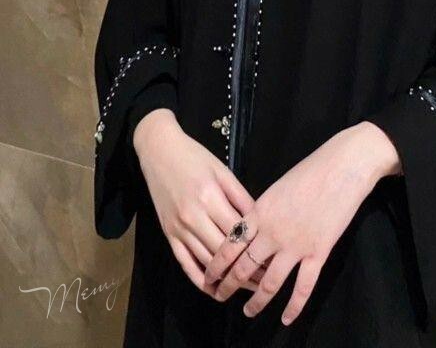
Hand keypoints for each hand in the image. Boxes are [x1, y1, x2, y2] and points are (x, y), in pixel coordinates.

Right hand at [133, 110, 265, 296]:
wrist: (159, 151)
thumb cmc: (195, 157)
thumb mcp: (222, 171)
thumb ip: (241, 197)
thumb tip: (260, 221)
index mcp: (211, 197)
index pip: (238, 232)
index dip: (256, 249)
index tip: (273, 261)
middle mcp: (194, 216)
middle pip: (224, 252)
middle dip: (246, 269)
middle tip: (265, 281)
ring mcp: (178, 228)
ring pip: (206, 262)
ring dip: (226, 278)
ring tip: (246, 288)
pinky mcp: (168, 235)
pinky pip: (185, 263)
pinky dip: (199, 279)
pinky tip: (213, 289)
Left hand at [202, 123, 398, 325]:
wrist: (341, 166)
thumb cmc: (311, 170)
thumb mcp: (277, 187)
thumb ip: (263, 211)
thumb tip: (253, 229)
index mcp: (260, 212)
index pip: (230, 245)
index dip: (216, 264)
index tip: (208, 276)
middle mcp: (272, 232)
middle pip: (243, 267)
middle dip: (228, 285)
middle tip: (219, 296)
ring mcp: (295, 245)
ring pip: (269, 283)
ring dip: (256, 301)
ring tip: (248, 311)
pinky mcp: (318, 253)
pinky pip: (303, 287)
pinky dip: (294, 307)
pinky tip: (286, 318)